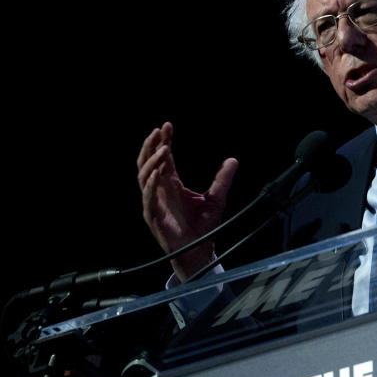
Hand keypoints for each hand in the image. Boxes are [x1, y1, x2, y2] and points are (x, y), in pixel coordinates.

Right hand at [137, 122, 237, 281]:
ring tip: (163, 149)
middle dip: (151, 146)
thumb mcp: (217, 198)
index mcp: (170, 184)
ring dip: (151, 162)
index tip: (167, 126)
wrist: (200, 250)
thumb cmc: (203, 226)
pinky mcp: (153, 217)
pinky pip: (148, 199)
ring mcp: (154, 203)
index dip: (163, 141)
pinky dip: (150, 186)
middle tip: (158, 131)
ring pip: (144, 177)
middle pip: (147, 163)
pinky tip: (157, 174)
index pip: (163, 158)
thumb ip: (223, 179)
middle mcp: (159, 191)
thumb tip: (233, 160)